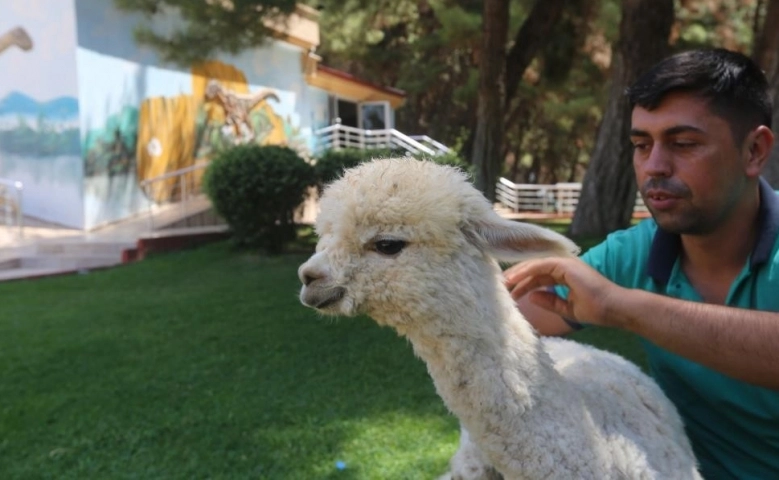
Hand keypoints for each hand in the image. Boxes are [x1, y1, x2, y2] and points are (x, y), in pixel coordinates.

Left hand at [503, 257, 626, 326]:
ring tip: (504, 283)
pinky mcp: (565, 264)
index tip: (511, 293)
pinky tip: (514, 279)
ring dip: (518, 273)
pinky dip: (526, 271)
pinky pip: (540, 265)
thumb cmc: (596, 310)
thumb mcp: (567, 308)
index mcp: (565, 276)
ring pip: (535, 265)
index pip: (539, 277)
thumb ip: (550, 301)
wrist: (613, 309)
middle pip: (534, 269)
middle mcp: (564, 267)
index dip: (524, 284)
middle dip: (517, 277)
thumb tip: (531, 296)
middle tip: (502, 286)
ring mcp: (565, 263)